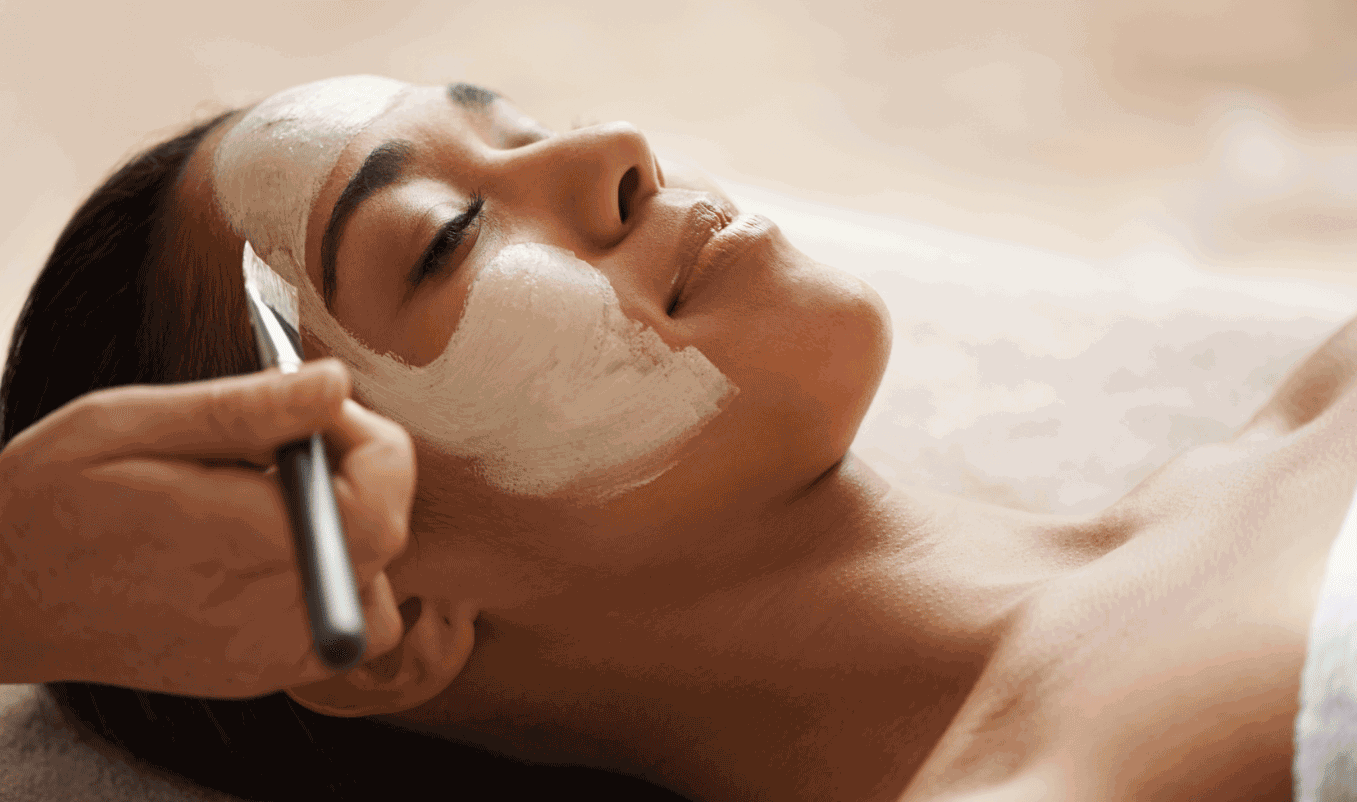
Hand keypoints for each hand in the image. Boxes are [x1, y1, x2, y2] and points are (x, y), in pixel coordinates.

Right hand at [0, 359, 414, 698]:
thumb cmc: (50, 500)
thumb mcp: (132, 425)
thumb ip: (245, 408)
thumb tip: (334, 382)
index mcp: (238, 544)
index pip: (377, 504)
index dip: (367, 441)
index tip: (315, 410)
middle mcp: (264, 614)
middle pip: (384, 540)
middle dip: (359, 473)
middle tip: (289, 442)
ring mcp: (264, 656)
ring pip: (375, 591)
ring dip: (351, 532)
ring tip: (276, 497)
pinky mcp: (256, 674)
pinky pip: (338, 630)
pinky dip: (331, 581)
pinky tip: (271, 546)